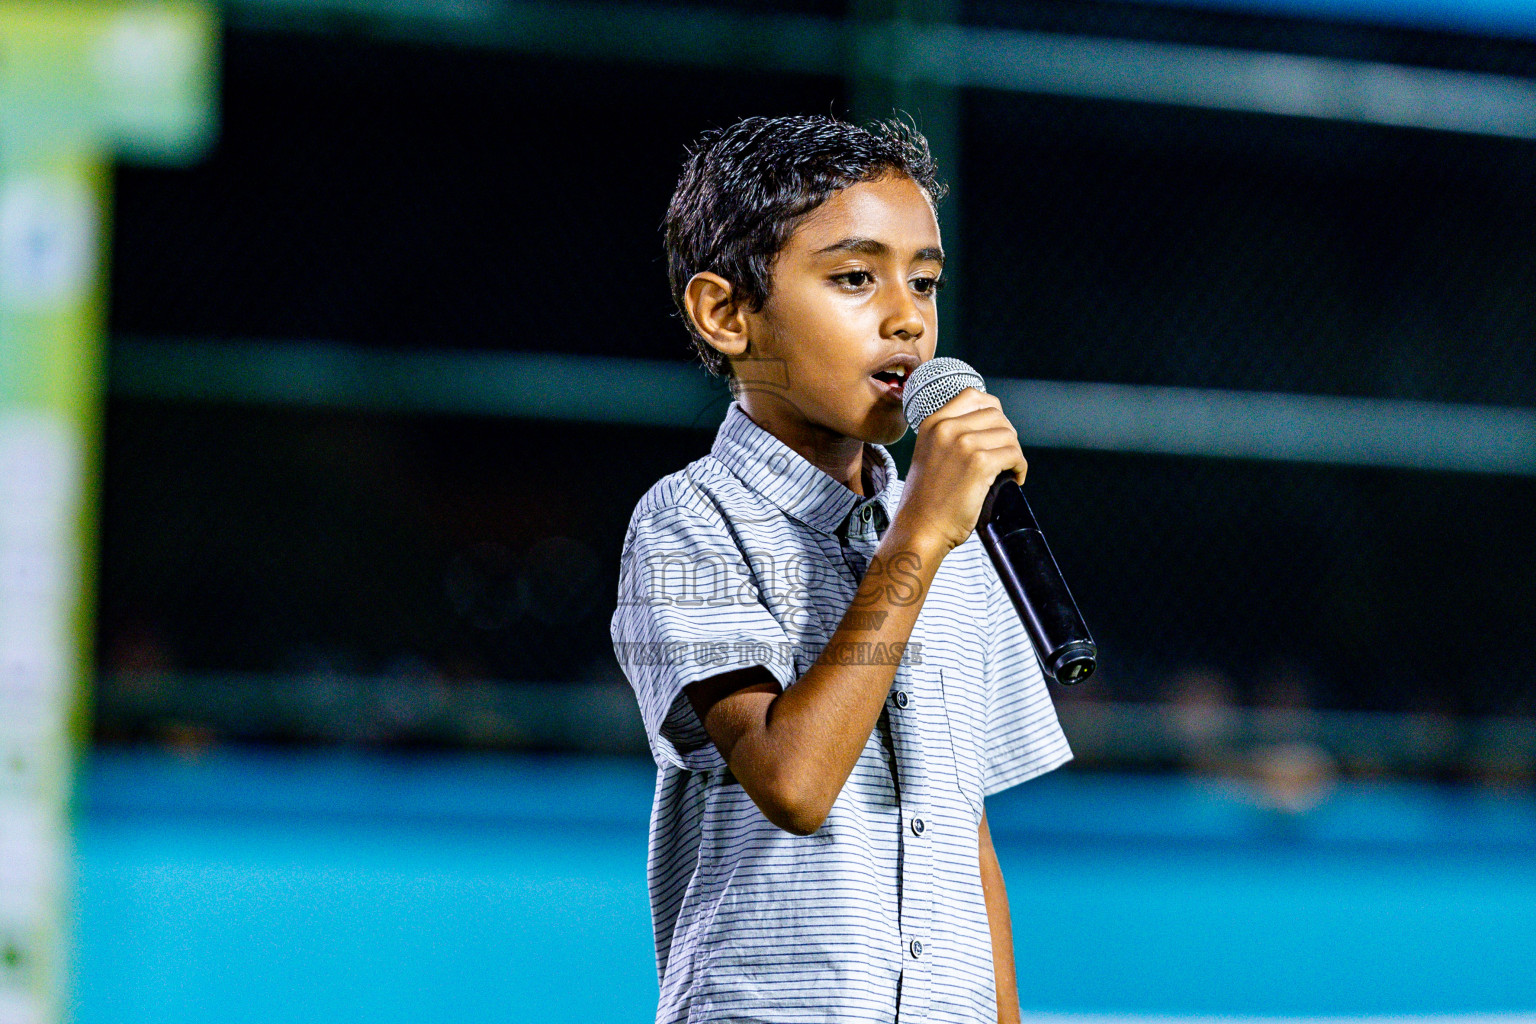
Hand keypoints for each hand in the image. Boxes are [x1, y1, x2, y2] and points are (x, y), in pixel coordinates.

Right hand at [893, 387, 1026, 553]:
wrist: (919, 528)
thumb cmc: (926, 500)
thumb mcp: (929, 454)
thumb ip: (950, 436)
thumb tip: (988, 427)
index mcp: (932, 423)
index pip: (973, 396)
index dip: (993, 412)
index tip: (996, 431)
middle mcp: (947, 428)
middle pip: (996, 414)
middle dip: (1006, 435)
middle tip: (1005, 456)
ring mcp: (963, 444)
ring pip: (1008, 434)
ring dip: (1015, 453)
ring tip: (1009, 470)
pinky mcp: (979, 463)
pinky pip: (1014, 454)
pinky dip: (1020, 467)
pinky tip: (1014, 479)